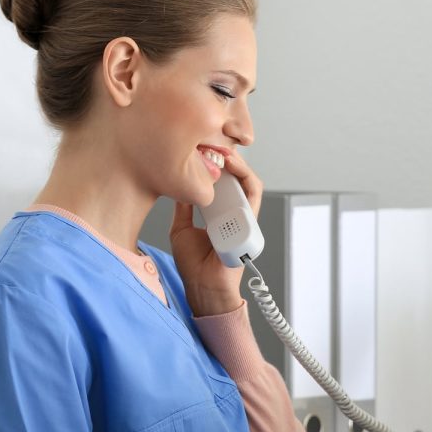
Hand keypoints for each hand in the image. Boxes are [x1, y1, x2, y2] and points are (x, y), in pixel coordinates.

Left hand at [169, 151, 263, 316]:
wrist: (202, 287)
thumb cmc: (194, 265)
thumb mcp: (181, 228)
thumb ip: (184, 207)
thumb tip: (177, 185)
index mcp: (218, 213)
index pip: (221, 182)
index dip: (214, 164)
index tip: (199, 149)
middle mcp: (233, 213)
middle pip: (236, 179)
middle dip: (226, 158)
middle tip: (210, 143)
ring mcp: (243, 218)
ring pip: (249, 183)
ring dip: (238, 164)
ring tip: (223, 152)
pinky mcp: (249, 224)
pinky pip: (253, 197)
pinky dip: (246, 179)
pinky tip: (234, 167)